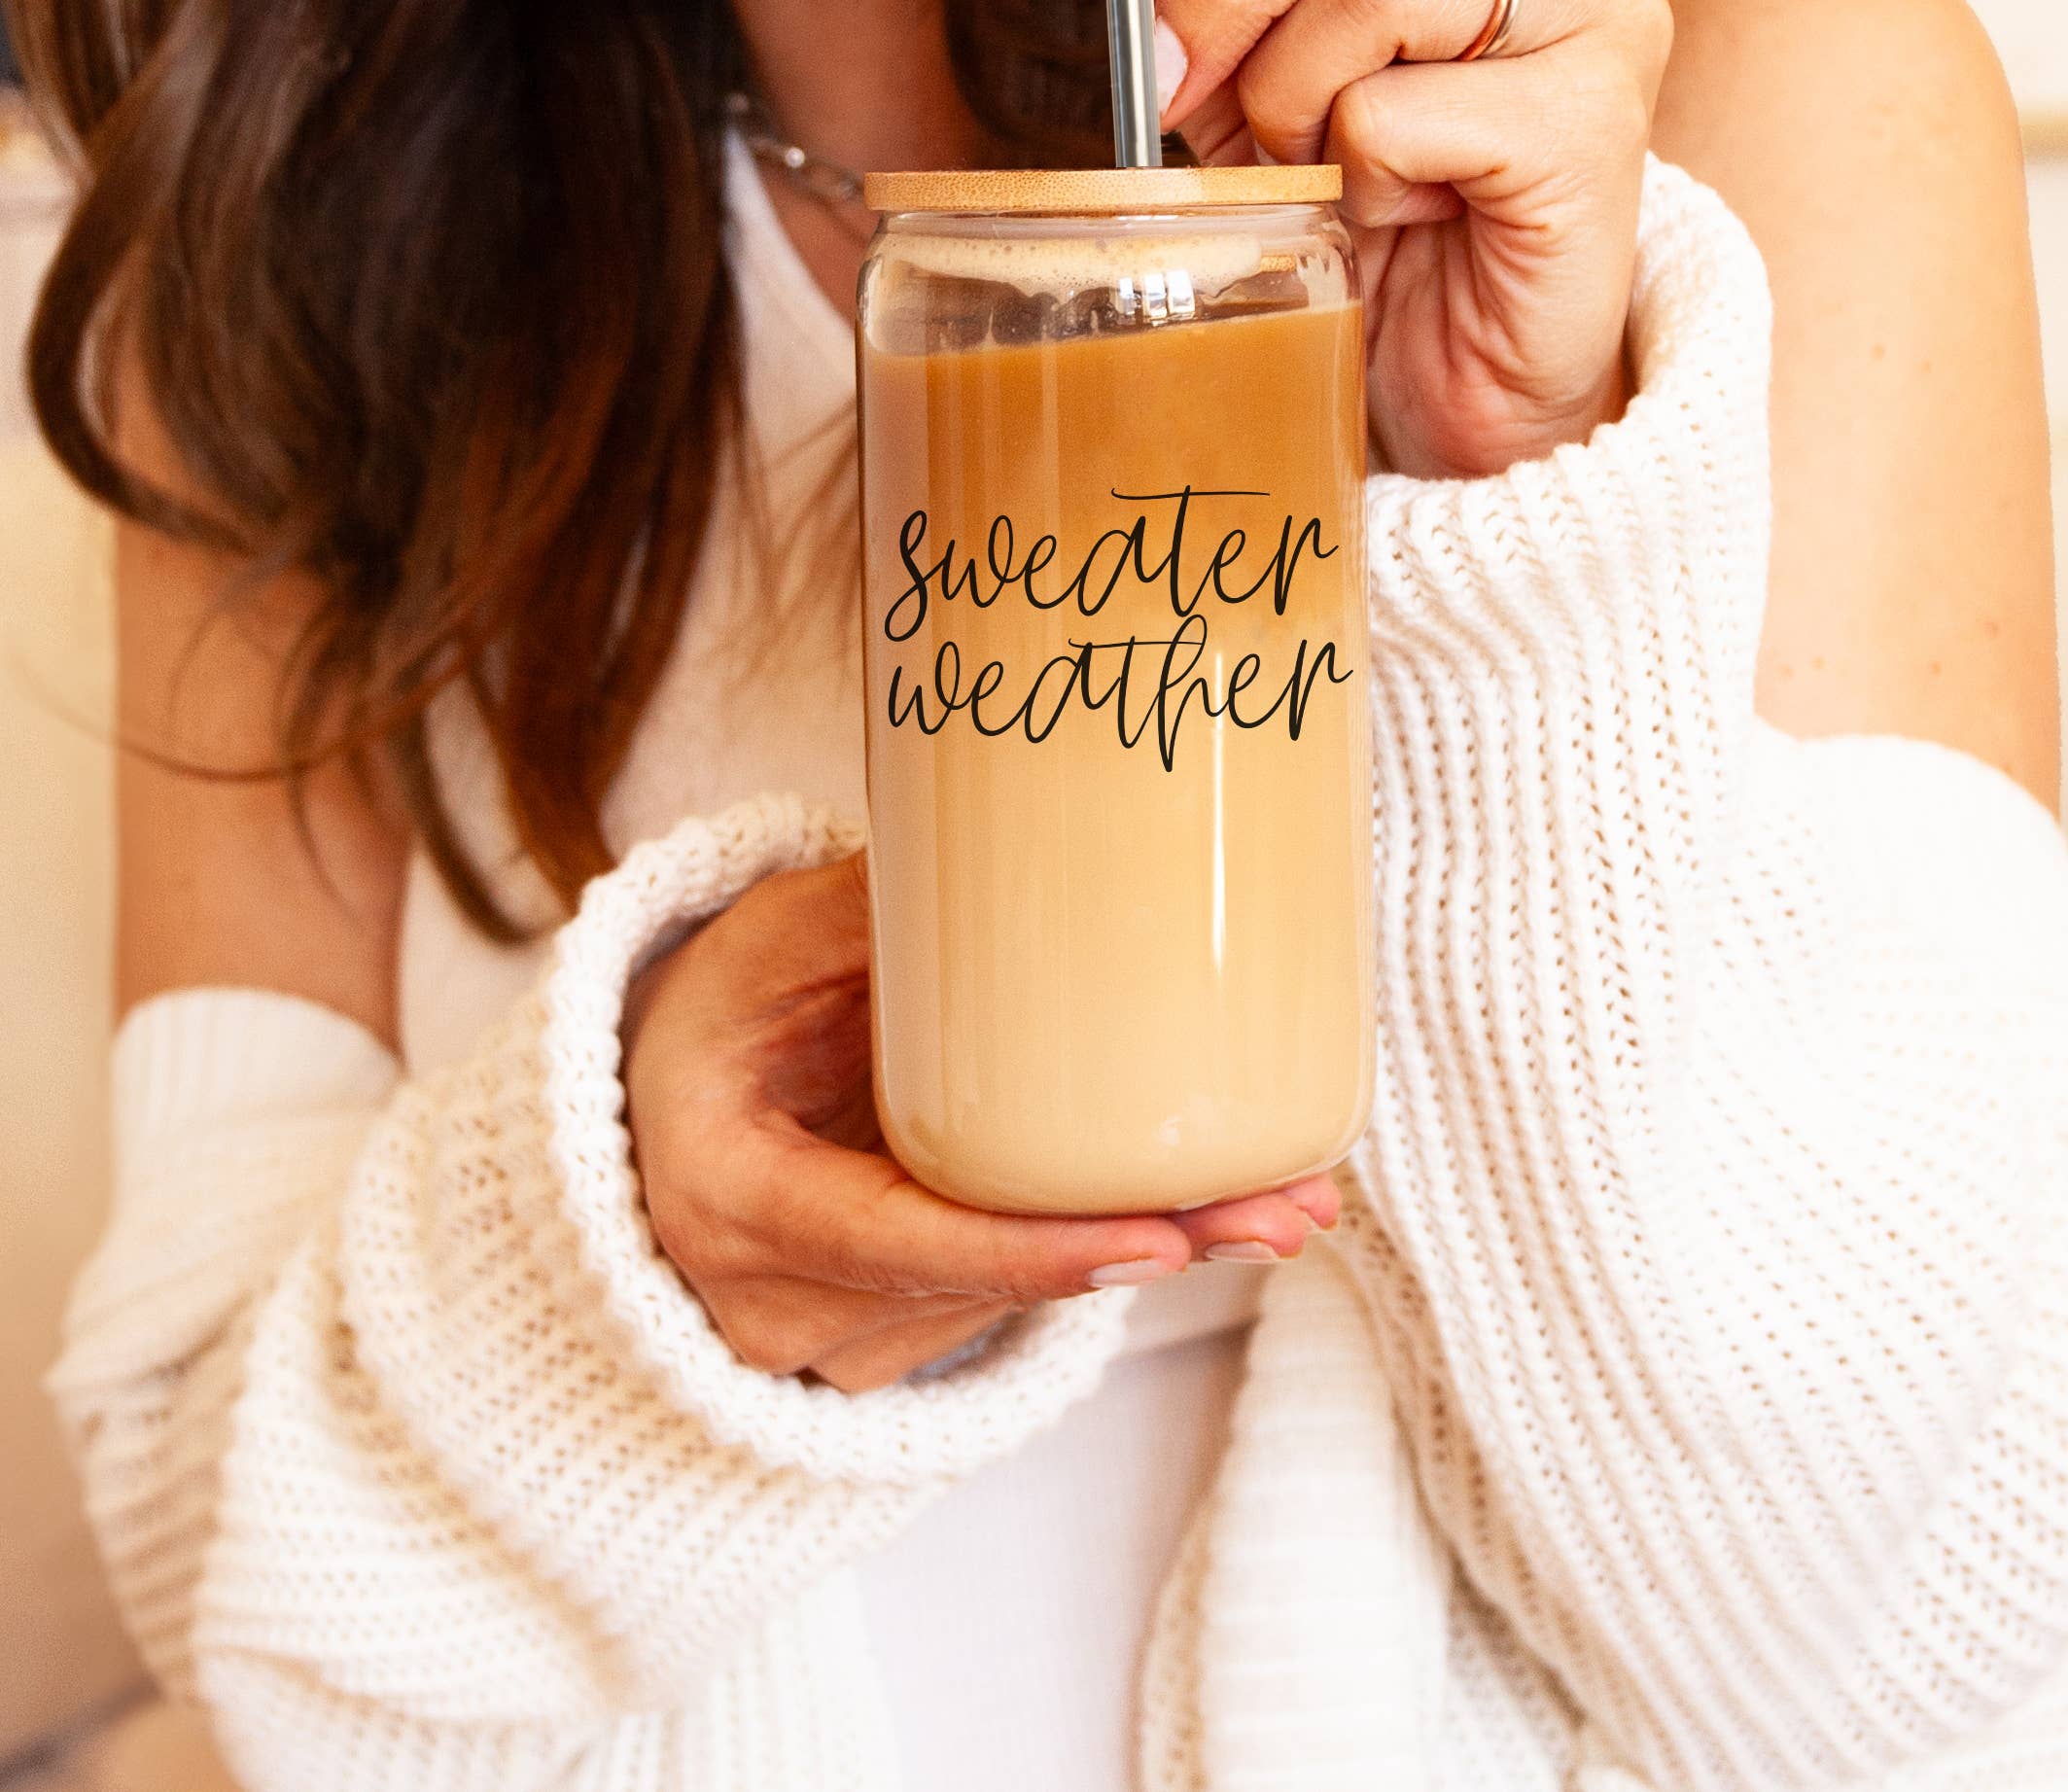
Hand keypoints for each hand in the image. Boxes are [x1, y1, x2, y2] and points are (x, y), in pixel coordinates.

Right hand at [623, 852, 1339, 1392]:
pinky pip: (1007, 1298)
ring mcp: (831, 1341)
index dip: (1030, 1252)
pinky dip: (1103, 1253)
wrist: (656, 1121)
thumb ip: (862, 916)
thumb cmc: (709, 1024)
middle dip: (1144, 1250)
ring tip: (1287, 1199)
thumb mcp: (761, 946)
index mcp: (731, 1201)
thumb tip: (1009, 851)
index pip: (893, 1244)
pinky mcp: (887, 1339)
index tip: (1157, 1240)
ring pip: (1012, 1303)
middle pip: (985, 1286)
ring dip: (1152, 1252)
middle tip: (1283, 1214)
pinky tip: (1209, 1209)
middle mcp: (776, 1302)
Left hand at [1040, 0, 1671, 480]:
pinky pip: (1402, 109)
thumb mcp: (1242, 76)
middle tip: (1176, 85)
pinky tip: (1389, 220)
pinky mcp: (1597, 123)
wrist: (1460, 392)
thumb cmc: (1373, 228)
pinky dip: (1354, 178)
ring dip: (1292, 98)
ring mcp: (1606, 13)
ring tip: (1315, 174)